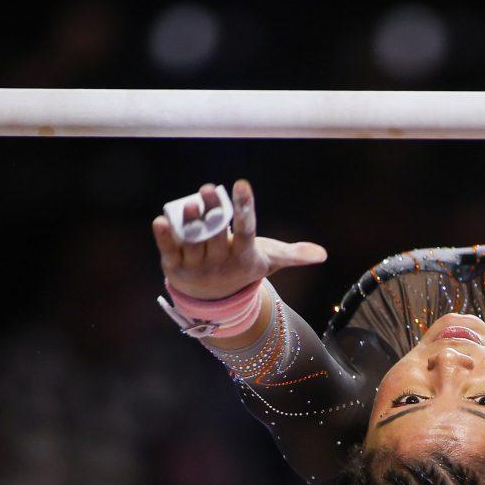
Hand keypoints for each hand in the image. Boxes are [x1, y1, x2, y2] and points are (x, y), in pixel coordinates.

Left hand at [151, 179, 325, 299]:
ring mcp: (196, 267)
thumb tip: (323, 254)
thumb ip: (294, 255)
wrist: (215, 300)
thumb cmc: (244, 269)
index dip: (244, 207)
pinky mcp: (175, 268)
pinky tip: (161, 221)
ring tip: (190, 204)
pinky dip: (164, 238)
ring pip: (192, 243)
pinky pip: (169, 252)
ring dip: (190, 224)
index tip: (241, 184)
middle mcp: (220, 263)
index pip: (245, 230)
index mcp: (243, 257)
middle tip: (208, 188)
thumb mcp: (269, 262)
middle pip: (216, 235)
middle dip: (212, 212)